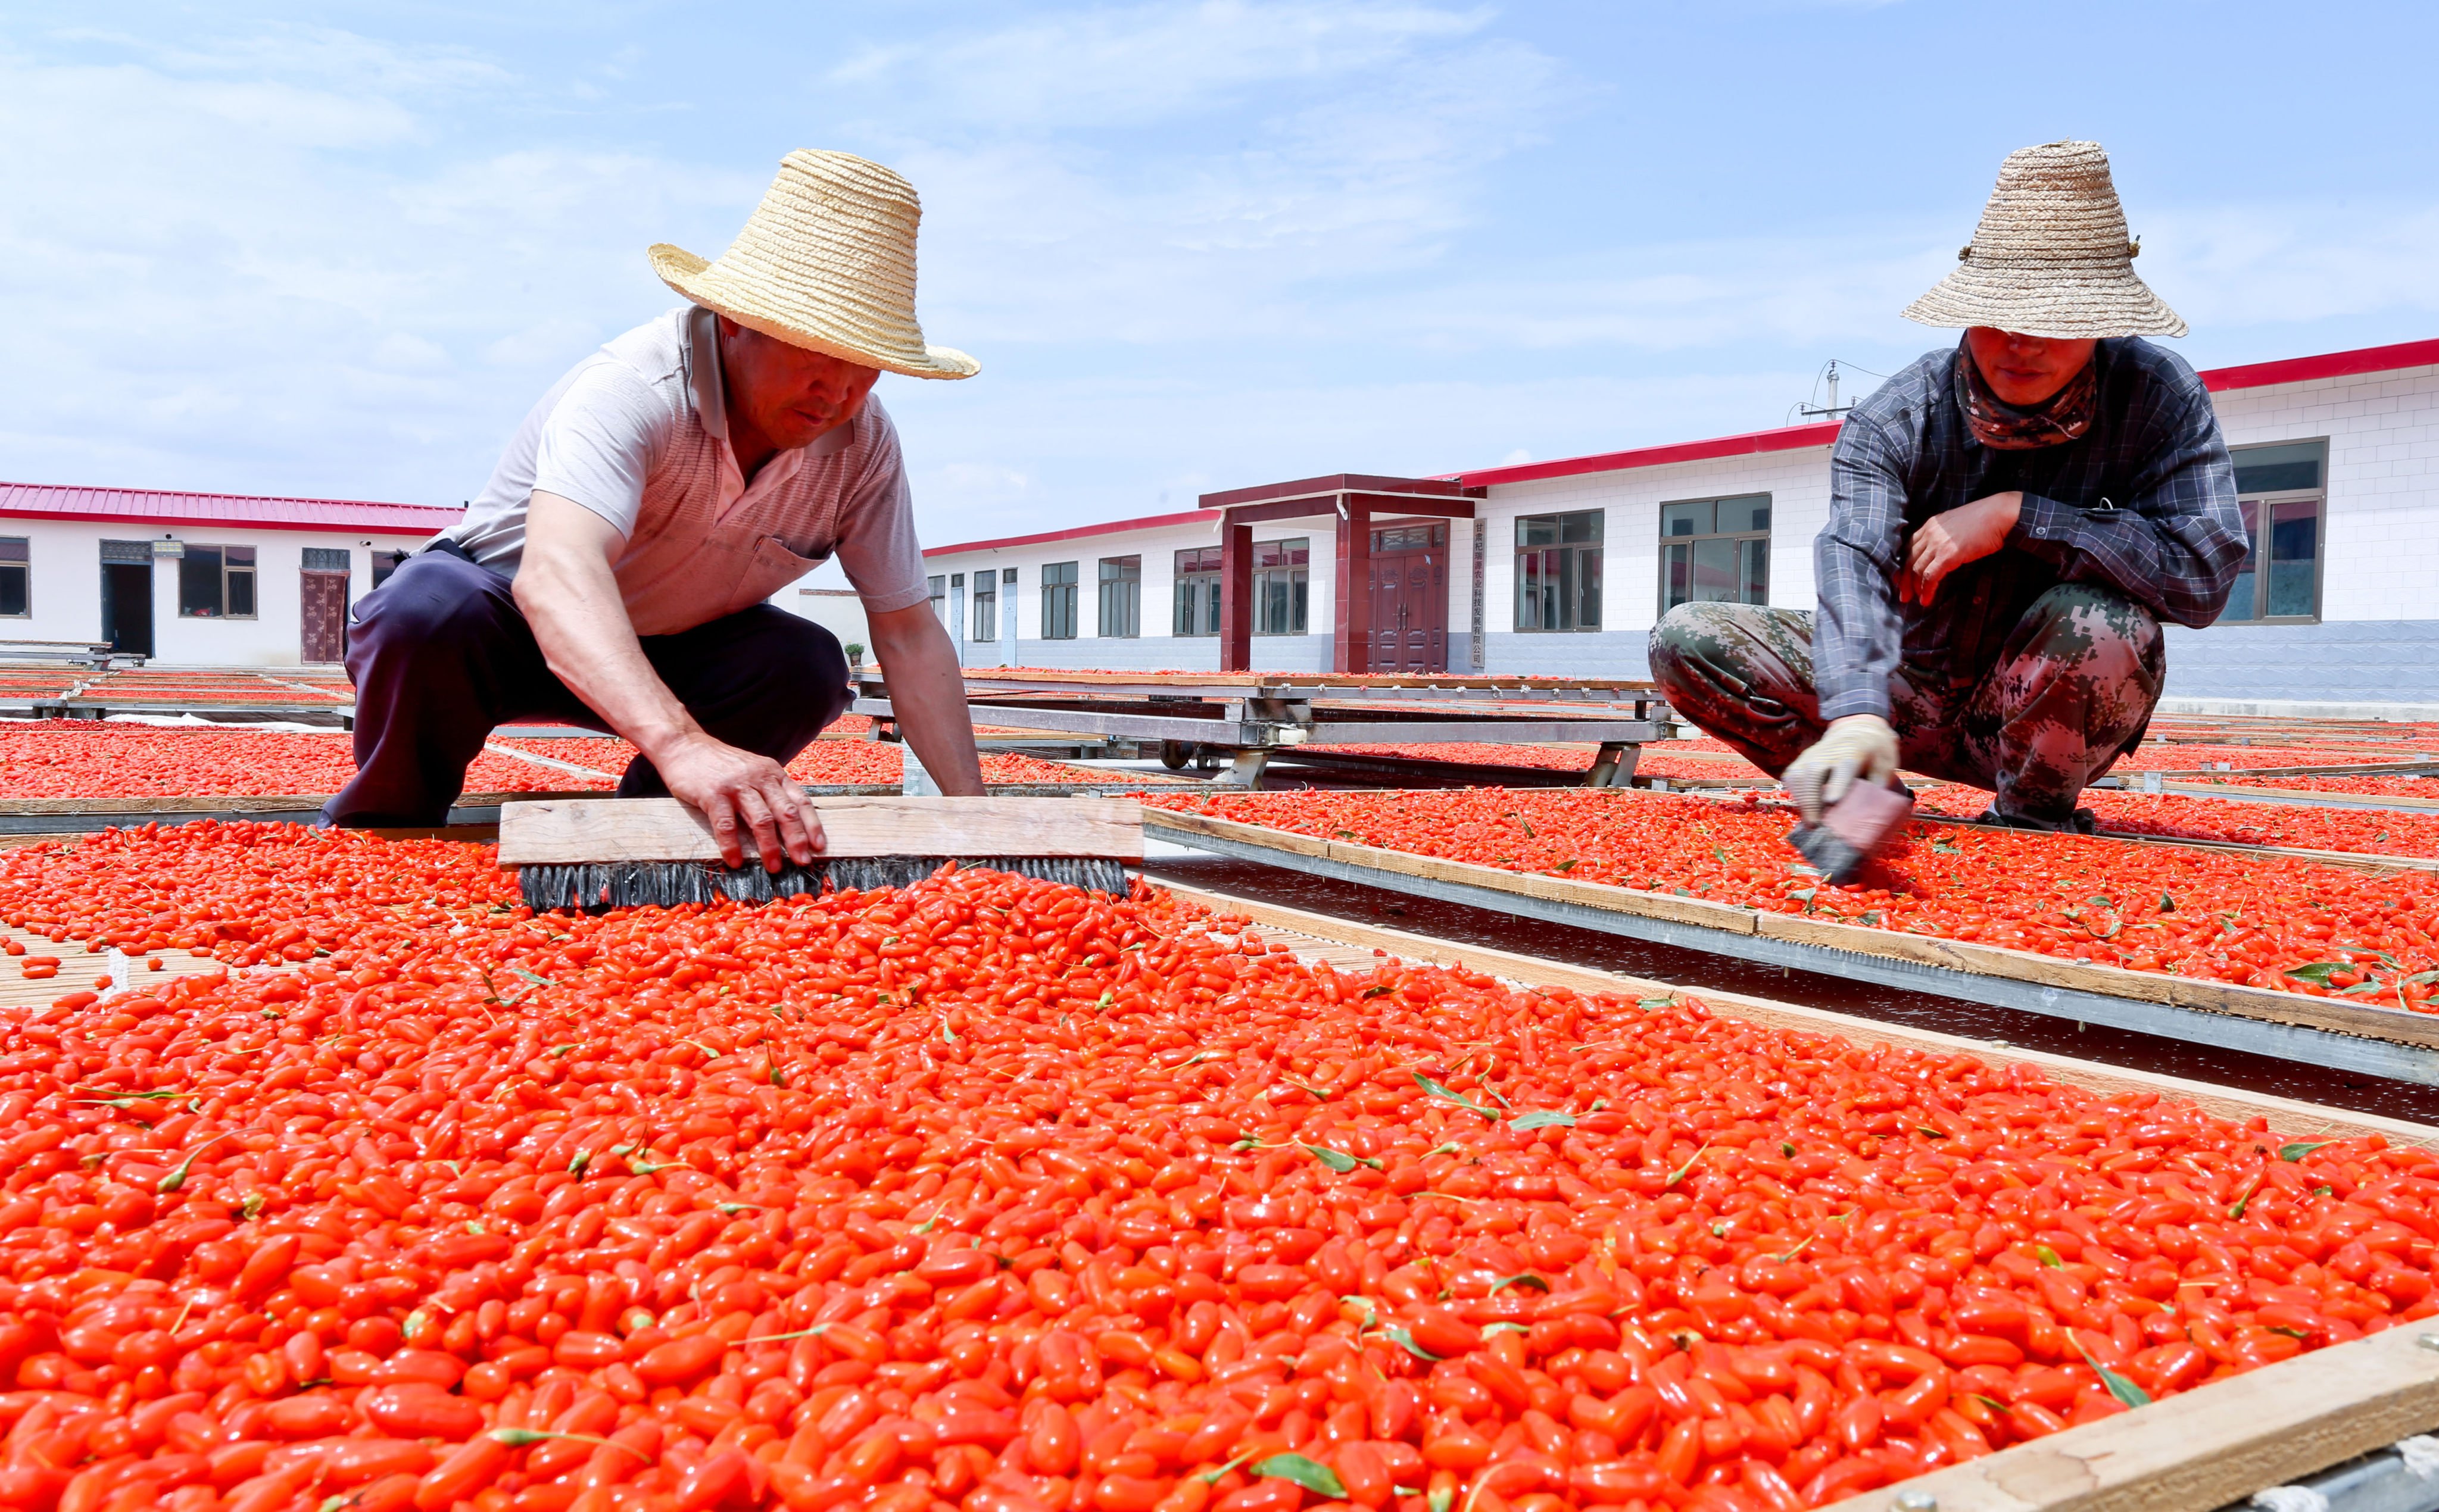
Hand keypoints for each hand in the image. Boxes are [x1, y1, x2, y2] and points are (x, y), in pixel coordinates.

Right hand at [652, 733, 827, 870]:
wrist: (684, 745)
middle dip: (797, 840)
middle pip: (786, 812)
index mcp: (773, 773)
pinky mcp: (713, 794)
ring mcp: (737, 785)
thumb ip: (770, 792)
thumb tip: (790, 826)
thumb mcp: (753, 771)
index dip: (812, 825)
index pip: (801, 800)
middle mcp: (760, 777)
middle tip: (802, 862)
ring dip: (770, 847)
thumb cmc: (721, 765)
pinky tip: (735, 861)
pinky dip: (732, 846)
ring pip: (762, 820)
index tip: (819, 846)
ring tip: (774, 867)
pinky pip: (727, 825)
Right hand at [1781, 715, 1899, 824]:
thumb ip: (1877, 786)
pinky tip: (1804, 807)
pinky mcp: (1801, 759)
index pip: (1843, 769)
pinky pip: (1792, 777)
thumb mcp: (1885, 765)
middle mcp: (1828, 753)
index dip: (1837, 785)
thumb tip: (1871, 813)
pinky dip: (1796, 794)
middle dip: (1811, 799)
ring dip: (1802, 800)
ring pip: (1798, 776)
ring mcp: (1811, 755)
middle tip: (1814, 824)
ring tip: (1810, 821)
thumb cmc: (1874, 752)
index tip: (1832, 802)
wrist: (1857, 728)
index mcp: (1853, 754)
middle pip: (1813, 773)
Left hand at [1897, 491, 2021, 604]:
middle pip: (1909, 559)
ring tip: (1915, 599)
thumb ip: (1943, 536)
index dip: (1903, 564)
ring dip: (1914, 587)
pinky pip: (1930, 576)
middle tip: (1903, 594)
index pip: (1909, 547)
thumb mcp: (1955, 524)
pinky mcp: (1948, 555)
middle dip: (1904, 579)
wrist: (1999, 515)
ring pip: (1917, 569)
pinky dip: (1926, 590)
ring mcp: (1938, 544)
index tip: (1900, 578)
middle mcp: (1930, 533)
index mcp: (1930, 524)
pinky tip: (1926, 600)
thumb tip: (1940, 553)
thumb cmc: (1984, 520)